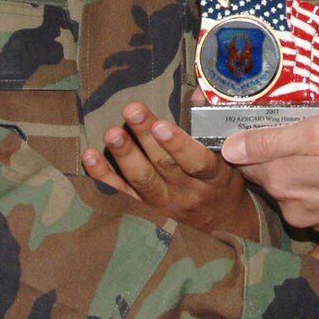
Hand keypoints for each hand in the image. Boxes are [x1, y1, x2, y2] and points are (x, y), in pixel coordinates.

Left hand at [81, 103, 258, 239]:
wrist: (223, 224)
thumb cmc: (225, 182)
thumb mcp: (230, 156)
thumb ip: (210, 123)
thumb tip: (196, 93)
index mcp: (214, 178)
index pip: (197, 161)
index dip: (178, 144)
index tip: (161, 125)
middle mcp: (188, 192)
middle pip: (164, 165)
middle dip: (145, 137)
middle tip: (131, 110)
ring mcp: (164, 203)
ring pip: (142, 180)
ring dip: (124, 154)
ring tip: (111, 133)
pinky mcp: (146, 209)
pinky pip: (122, 193)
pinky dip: (104, 175)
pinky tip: (88, 156)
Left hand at [221, 111, 318, 228]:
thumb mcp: (316, 131)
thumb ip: (270, 142)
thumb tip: (228, 149)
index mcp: (281, 182)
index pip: (245, 162)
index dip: (247, 141)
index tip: (256, 124)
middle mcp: (291, 206)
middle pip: (268, 176)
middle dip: (273, 156)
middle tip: (297, 131)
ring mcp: (313, 218)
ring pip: (290, 188)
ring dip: (297, 171)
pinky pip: (312, 201)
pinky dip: (316, 186)